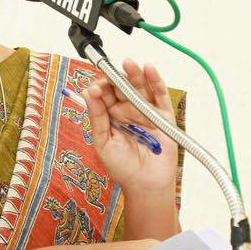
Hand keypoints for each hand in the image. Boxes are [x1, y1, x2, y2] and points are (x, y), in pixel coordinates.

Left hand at [82, 59, 177, 196]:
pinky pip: (159, 95)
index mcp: (110, 115)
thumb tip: (87, 92)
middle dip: (116, 77)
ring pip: (140, 87)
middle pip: (121, 87)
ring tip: (129, 63)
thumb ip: (97, 117)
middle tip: (111, 72)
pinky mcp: (163, 115)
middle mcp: (127, 110)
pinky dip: (155, 82)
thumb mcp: (103, 142)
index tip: (96, 88)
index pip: (104, 94)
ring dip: (135, 74)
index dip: (100, 87)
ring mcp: (145, 111)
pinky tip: (149, 69)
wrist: (146, 185)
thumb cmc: (122, 168)